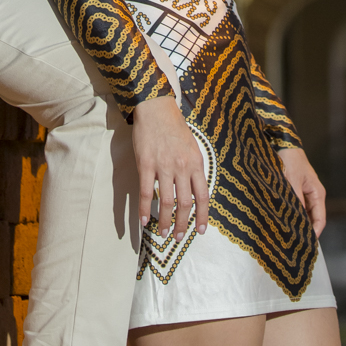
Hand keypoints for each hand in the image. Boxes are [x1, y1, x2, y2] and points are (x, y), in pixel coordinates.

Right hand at [132, 95, 208, 241]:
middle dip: (182, 224)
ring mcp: (163, 166)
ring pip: (166, 202)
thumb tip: (195, 191)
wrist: (156, 108)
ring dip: (165, 221)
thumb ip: (194, 169)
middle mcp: (182, 167)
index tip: (200, 231)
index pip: (203, 196)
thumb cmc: (175, 128)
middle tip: (178, 237)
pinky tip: (143, 220)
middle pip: (185, 203)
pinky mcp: (146, 164)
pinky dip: (144, 209)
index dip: (202, 216)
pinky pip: (146, 193)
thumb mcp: (192, 147)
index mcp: (196, 163)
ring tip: (163, 233)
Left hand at [278, 144, 326, 234]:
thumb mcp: (292, 181)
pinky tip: (283, 220)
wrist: (282, 143)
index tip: (306, 244)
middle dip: (305, 230)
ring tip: (288, 234)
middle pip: (312, 219)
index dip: (314, 233)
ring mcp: (305, 193)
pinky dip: (292, 214)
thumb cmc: (290, 160)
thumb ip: (295, 201)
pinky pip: (296, 207)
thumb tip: (296, 220)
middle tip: (293, 243)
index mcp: (318, 193)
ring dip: (297, 222)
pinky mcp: (296, 191)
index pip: (320, 220)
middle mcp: (313, 195)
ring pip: (304, 214)